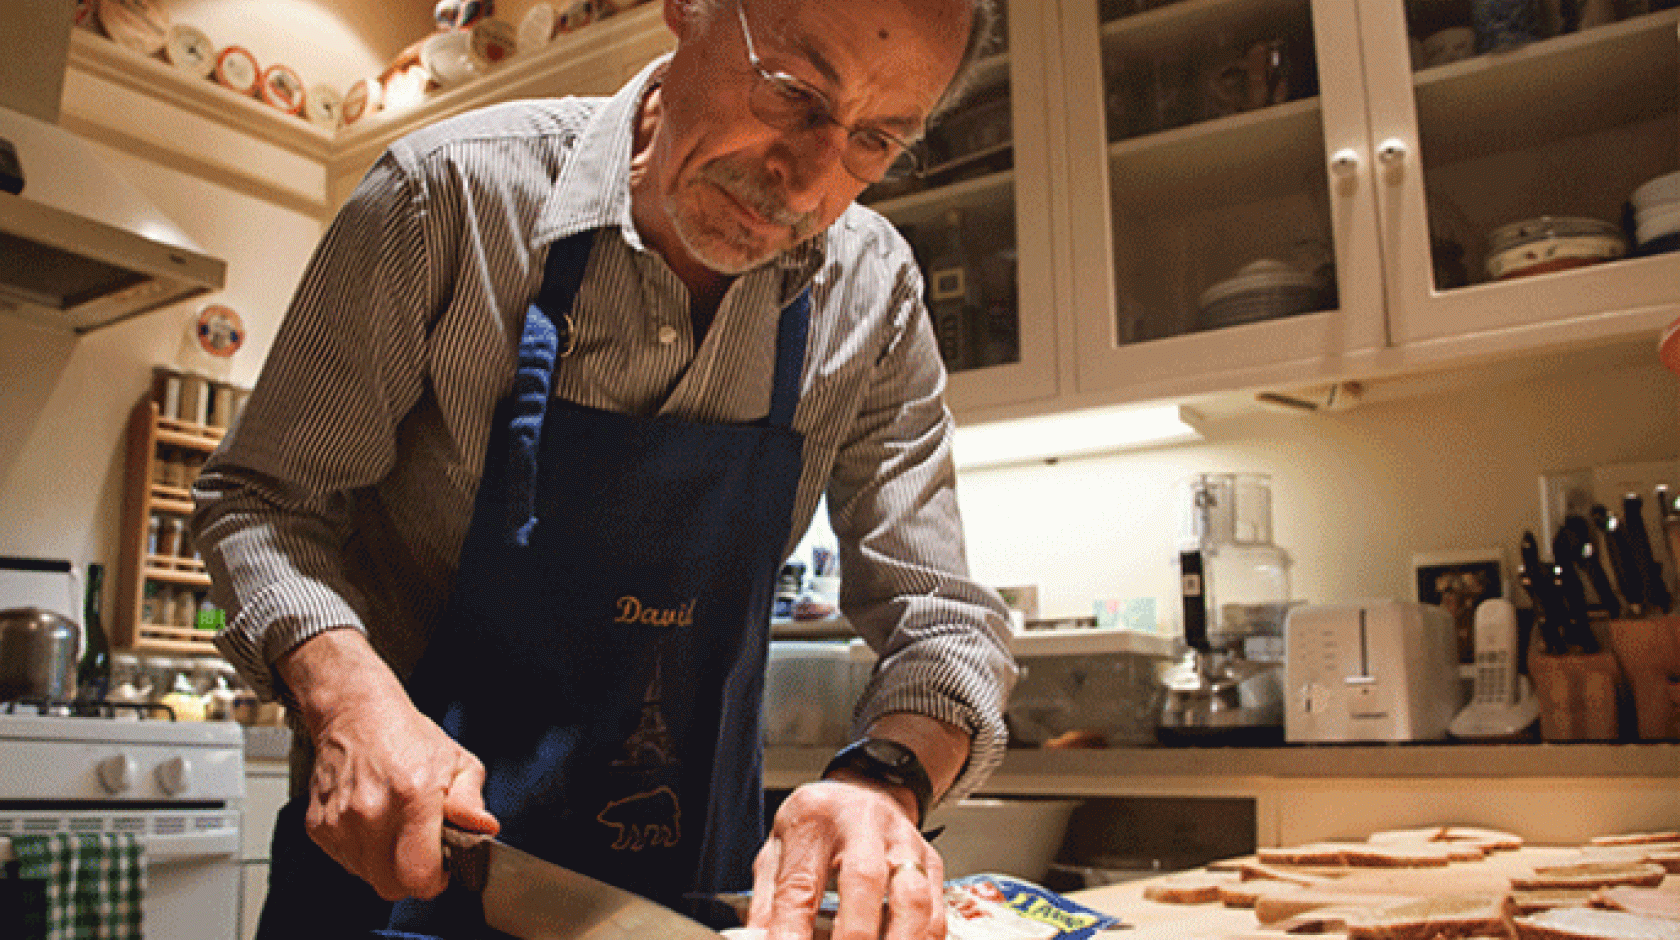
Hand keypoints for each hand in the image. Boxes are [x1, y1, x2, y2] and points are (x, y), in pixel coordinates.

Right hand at [280, 629, 499, 900]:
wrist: (356, 714)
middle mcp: (372, 812)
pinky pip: (346, 862)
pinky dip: (363, 853)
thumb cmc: (407, 736)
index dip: (436, 879)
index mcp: (412, 796)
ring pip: (367, 877)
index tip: (442, 867)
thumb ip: (471, 801)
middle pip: (392, 886)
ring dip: (386, 864)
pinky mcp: (318, 827)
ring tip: (396, 830)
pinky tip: (373, 824)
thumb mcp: (457, 761)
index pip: (420, 876)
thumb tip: (484, 828)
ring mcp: (340, 822)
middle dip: (412, 876)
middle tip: (422, 851)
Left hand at [747, 776, 945, 939]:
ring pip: (912, 897)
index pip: (800, 882)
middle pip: (863, 878)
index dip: (792, 929)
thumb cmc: (816, 829)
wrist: (862, 792)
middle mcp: (864, 824)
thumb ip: (768, 904)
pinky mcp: (931, 862)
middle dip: (853, 934)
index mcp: (814, 820)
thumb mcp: (777, 853)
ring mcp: (904, 842)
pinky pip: (936, 911)